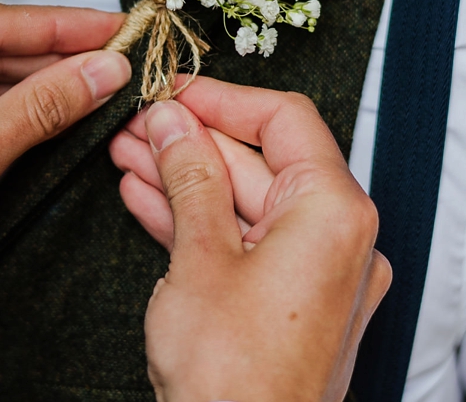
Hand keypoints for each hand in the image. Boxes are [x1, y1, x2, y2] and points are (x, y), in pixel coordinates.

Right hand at [109, 80, 391, 401]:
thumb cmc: (235, 376)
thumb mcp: (200, 256)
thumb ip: (190, 176)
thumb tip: (174, 124)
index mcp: (335, 213)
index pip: (284, 120)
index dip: (221, 100)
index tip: (171, 92)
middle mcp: (339, 240)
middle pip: (263, 162)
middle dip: (191, 142)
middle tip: (134, 127)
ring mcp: (317, 277)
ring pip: (247, 204)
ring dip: (186, 179)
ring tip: (127, 157)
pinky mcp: (291, 307)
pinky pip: (246, 244)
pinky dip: (200, 222)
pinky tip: (148, 201)